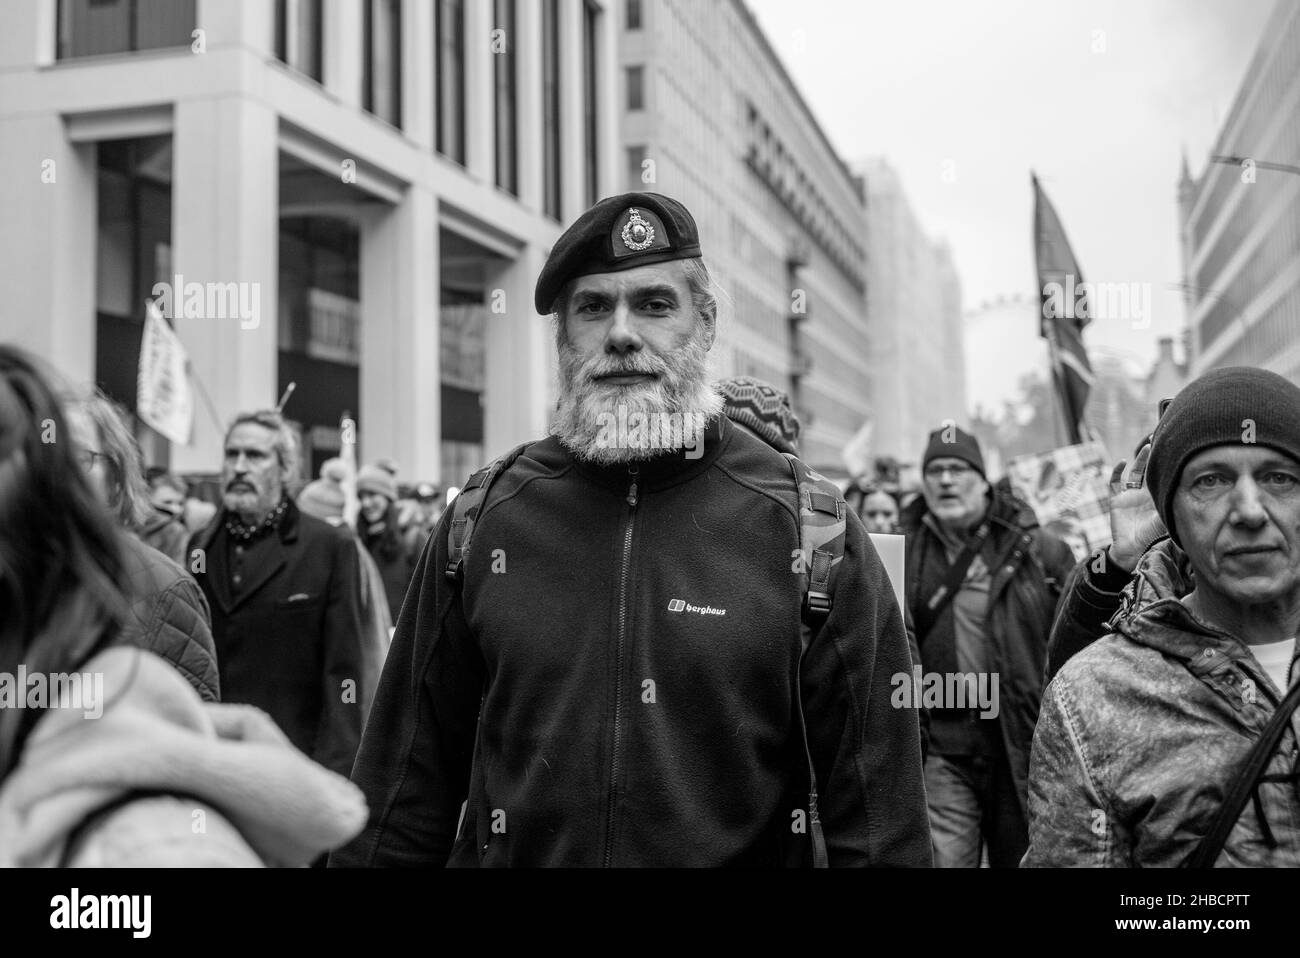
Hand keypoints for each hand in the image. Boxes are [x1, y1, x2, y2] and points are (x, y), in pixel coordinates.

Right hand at [1105, 442, 1166, 572]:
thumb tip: (1201, 497)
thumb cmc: (1153, 538)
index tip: (1176, 447)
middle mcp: (1144, 494)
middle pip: (1149, 469)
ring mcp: (1130, 496)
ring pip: (1134, 472)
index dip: (1166, 463)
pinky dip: (1115, 472)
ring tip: (1147, 447)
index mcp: (1157, 497)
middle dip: (1154, 455)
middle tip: (1161, 438)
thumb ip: (1179, 508)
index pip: (1163, 475)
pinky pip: (1114, 483)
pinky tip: (1122, 463)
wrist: (1133, 550)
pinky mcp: (1117, 500)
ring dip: (1140, 459)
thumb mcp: (1170, 519)